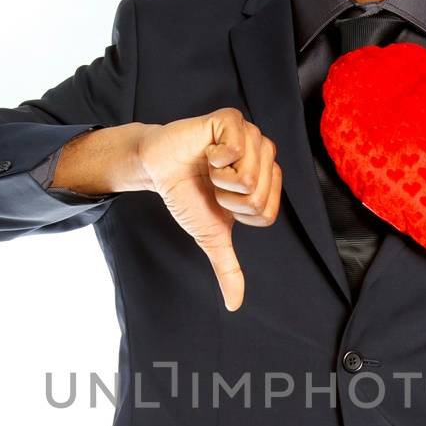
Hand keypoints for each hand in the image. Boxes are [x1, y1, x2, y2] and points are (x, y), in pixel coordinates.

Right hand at [137, 108, 281, 311]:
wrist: (158, 169)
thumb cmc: (189, 195)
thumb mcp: (211, 236)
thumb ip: (228, 268)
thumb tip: (234, 305)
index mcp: (267, 180)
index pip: (266, 212)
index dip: (238, 214)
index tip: (221, 201)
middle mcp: (265, 155)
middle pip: (259, 196)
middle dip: (228, 198)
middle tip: (212, 184)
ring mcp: (251, 135)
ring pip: (248, 176)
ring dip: (219, 179)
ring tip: (209, 168)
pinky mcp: (231, 120)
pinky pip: (235, 149)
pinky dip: (214, 158)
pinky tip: (206, 152)